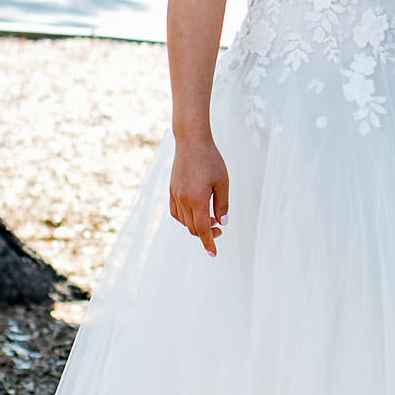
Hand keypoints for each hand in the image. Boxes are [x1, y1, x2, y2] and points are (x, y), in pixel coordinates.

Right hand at [169, 134, 230, 255]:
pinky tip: (194, 214)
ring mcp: (175, 195)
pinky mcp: (171, 190)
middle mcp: (183, 200)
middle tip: (219, 229)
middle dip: (206, 233)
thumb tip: (222, 222)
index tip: (213, 253)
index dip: (208, 243)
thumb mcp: (223, 182)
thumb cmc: (210, 160)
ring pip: (184, 221)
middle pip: (193, 227)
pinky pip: (176, 212)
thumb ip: (222, 204)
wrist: (191, 142)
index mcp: (197, 200)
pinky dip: (185, 218)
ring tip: (211, 218)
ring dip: (197, 225)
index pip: (203, 229)